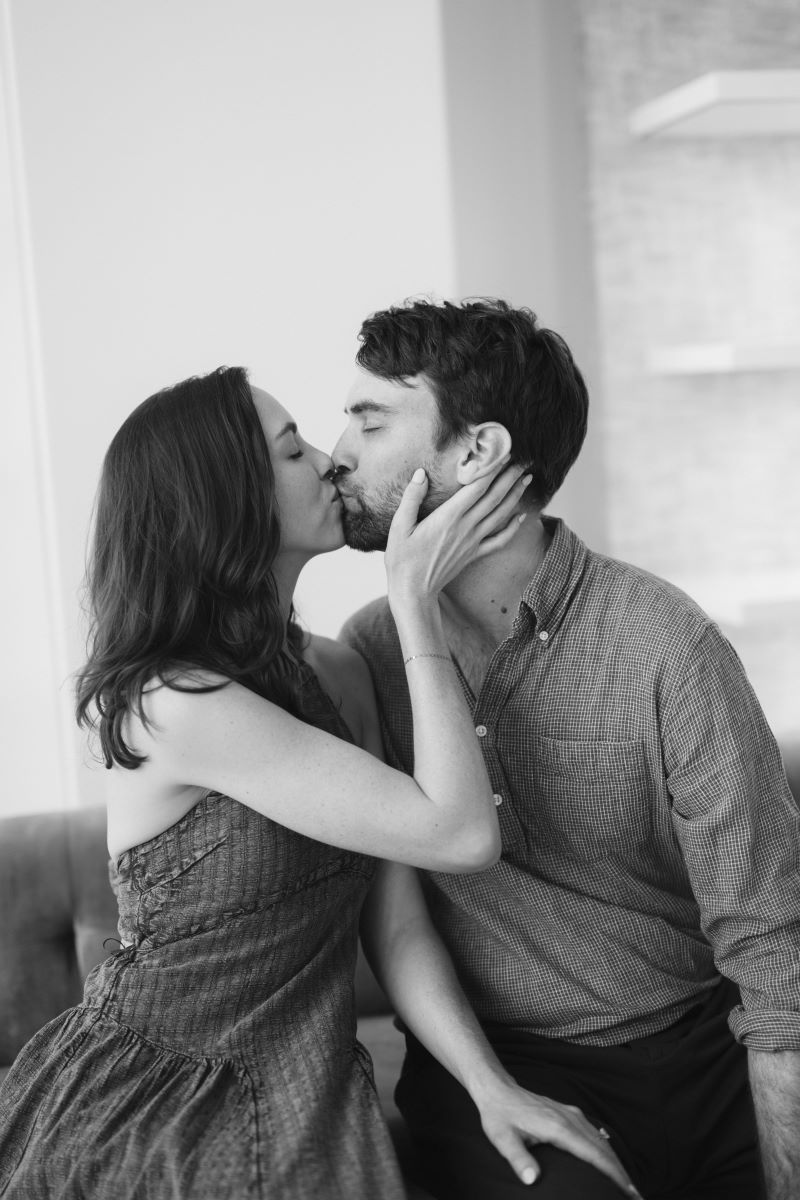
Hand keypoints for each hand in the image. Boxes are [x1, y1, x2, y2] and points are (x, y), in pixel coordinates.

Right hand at [384, 462, 529, 604]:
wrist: (413, 592)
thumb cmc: (402, 560)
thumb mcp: (399, 526)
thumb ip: (411, 498)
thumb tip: (421, 473)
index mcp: (448, 517)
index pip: (477, 487)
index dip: (492, 468)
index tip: (503, 453)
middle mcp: (465, 527)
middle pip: (494, 497)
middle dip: (510, 477)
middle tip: (524, 460)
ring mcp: (473, 541)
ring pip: (500, 514)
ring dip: (515, 495)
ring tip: (527, 479)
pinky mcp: (474, 554)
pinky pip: (499, 540)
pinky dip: (512, 528)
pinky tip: (521, 517)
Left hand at [475, 1075, 642, 1195]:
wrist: (498, 1090)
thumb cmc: (499, 1116)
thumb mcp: (502, 1139)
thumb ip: (518, 1159)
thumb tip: (532, 1180)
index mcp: (558, 1127)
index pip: (594, 1154)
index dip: (612, 1174)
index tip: (627, 1191)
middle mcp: (570, 1118)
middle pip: (604, 1148)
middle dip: (621, 1172)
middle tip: (635, 1196)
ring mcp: (570, 1114)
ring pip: (601, 1139)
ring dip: (615, 1161)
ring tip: (626, 1184)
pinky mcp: (568, 1113)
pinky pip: (593, 1132)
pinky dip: (606, 1148)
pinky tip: (609, 1159)